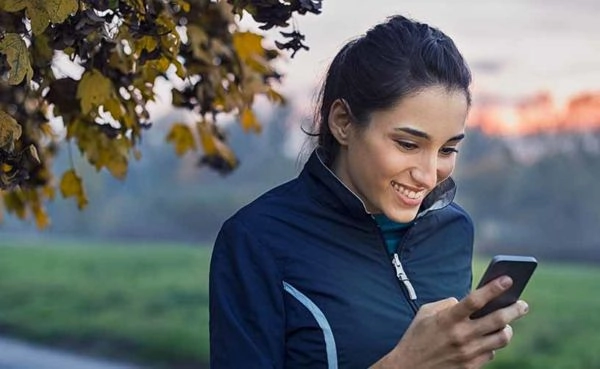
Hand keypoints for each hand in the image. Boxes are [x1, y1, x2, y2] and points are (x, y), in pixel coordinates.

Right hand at [371, 276, 528, 368]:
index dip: (493, 288)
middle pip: (498, 320)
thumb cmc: (416, 337)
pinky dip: (492, 344)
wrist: (409, 367)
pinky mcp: (470, 366)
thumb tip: (467, 302)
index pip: (475, 300)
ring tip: (507, 324)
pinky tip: (488, 340)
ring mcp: (468, 353)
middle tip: (522, 304)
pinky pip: (492, 353)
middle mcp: (461, 335)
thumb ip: (447, 304)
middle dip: (515, 309)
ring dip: (508, 329)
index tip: (508, 279)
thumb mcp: (426, 314)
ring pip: (501, 338)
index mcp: (448, 319)